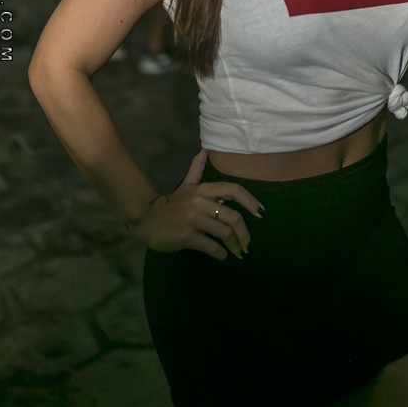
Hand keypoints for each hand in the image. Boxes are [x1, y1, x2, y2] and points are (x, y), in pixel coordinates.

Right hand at [132, 150, 263, 260]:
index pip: (233, 189)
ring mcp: (194, 220)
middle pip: (233, 217)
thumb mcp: (186, 185)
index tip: (260, 213)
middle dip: (244, 233)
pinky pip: (211, 246)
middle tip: (247, 244)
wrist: (147, 219)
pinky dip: (220, 253)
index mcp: (203, 190)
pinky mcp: (187, 237)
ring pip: (224, 233)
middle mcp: (200, 203)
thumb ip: (196, 170)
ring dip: (234, 245)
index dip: (250, 200)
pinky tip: (222, 256)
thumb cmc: (171, 204)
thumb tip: (204, 150)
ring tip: (237, 252)